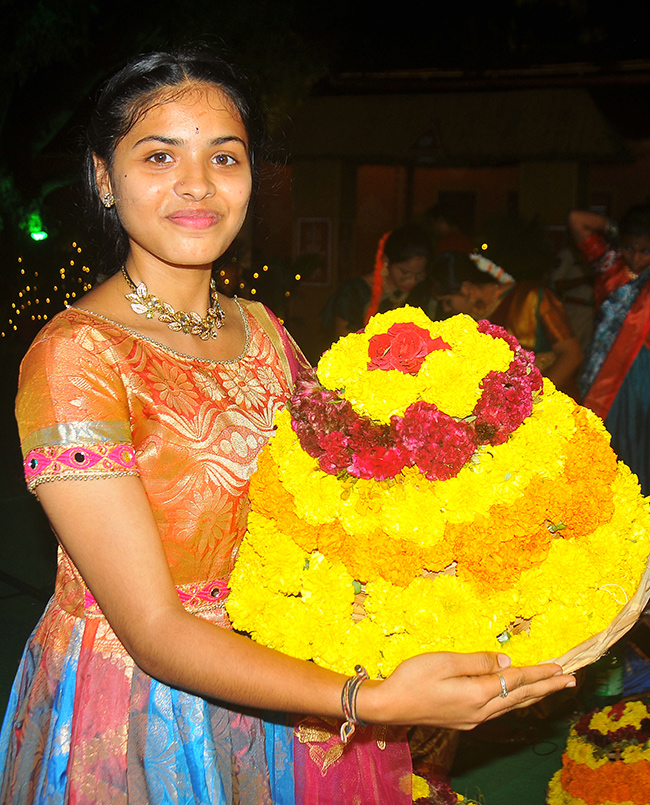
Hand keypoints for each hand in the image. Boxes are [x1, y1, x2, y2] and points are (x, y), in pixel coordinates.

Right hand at [358, 651, 574, 729]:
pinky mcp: (465, 721)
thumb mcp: (444, 661)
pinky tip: (517, 697)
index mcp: (477, 694)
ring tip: (552, 688)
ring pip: (512, 706)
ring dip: (535, 696)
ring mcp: (473, 719)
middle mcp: (481, 711)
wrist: (389, 706)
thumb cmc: (412, 678)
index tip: (561, 668)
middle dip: (547, 688)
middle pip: (521, 697)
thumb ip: (477, 661)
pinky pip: (500, 709)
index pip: (516, 681)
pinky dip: (516, 700)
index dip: (540, 673)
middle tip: (570, 680)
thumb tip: (506, 661)